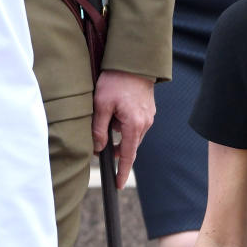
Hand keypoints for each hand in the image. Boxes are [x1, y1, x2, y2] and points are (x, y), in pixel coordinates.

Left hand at [92, 70, 155, 187]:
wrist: (134, 62)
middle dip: (117, 148)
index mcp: (134, 126)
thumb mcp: (101, 105)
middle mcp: (145, 124)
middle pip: (129, 146)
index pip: (127, 156)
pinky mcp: (148, 110)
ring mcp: (149, 117)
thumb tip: (97, 148)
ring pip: (132, 134)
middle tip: (102, 145)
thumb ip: (99, 129)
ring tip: (109, 117)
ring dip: (120, 133)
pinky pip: (136, 124)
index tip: (118, 184)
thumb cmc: (116, 81)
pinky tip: (118, 110)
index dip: (122, 171)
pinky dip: (126, 124)